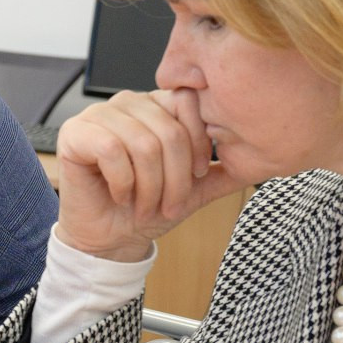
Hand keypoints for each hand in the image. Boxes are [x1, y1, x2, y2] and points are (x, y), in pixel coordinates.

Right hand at [50, 88, 244, 261]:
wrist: (110, 240)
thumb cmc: (146, 209)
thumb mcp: (195, 189)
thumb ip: (224, 170)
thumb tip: (267, 158)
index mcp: (157, 106)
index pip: (188, 102)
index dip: (198, 140)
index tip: (197, 174)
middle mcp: (128, 103)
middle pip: (168, 129)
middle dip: (175, 177)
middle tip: (169, 204)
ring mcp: (99, 115)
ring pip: (142, 142)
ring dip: (149, 185)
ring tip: (145, 204)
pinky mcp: (75, 133)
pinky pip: (111, 150)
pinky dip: (123, 182)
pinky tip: (121, 195)